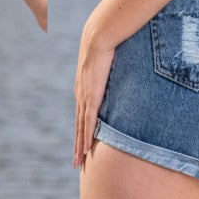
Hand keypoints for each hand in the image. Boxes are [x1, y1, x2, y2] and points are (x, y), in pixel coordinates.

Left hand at [73, 26, 115, 167]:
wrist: (99, 35)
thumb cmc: (106, 44)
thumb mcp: (109, 62)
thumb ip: (113, 72)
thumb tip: (121, 71)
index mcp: (84, 88)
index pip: (82, 115)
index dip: (81, 131)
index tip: (81, 145)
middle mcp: (81, 95)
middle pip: (79, 126)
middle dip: (77, 145)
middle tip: (76, 163)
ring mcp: (85, 97)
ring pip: (81, 129)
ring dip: (80, 147)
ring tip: (78, 163)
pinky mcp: (92, 96)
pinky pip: (89, 122)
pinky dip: (87, 137)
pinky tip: (86, 149)